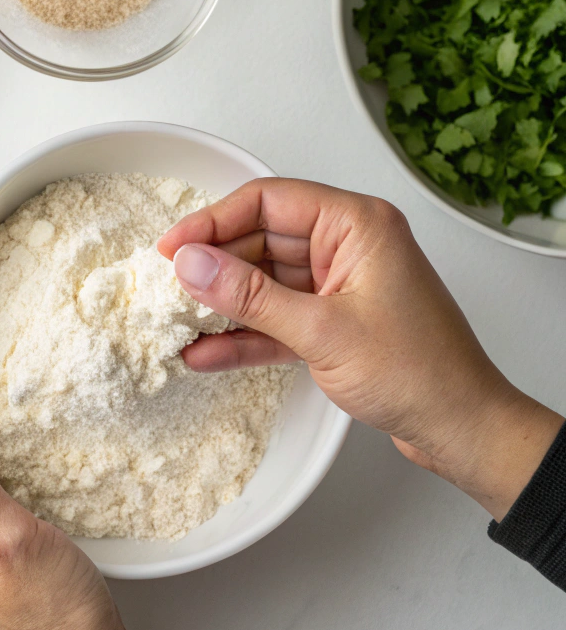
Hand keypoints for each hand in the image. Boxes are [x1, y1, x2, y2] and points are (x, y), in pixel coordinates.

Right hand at [158, 179, 562, 520]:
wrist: (462, 429)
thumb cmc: (419, 372)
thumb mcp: (321, 331)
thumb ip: (250, 296)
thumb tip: (191, 265)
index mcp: (357, 224)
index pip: (269, 200)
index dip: (214, 220)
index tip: (173, 246)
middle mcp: (348, 245)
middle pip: (261, 239)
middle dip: (214, 266)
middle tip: (168, 289)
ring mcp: (339, 285)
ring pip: (265, 281)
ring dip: (224, 304)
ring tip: (177, 322)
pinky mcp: (333, 322)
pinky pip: (276, 318)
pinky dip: (245, 334)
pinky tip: (206, 351)